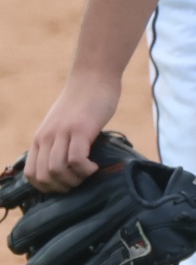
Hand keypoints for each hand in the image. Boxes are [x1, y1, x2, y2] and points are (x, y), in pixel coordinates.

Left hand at [28, 72, 121, 191]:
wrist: (93, 77)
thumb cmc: (84, 102)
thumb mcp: (64, 124)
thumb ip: (60, 142)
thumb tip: (68, 166)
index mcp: (40, 138)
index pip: (32, 174)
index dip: (47, 188)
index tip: (66, 184)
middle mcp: (47, 137)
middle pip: (44, 176)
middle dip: (63, 187)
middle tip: (80, 181)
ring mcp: (62, 133)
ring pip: (57, 171)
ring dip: (75, 180)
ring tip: (89, 173)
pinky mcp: (80, 129)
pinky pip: (76, 160)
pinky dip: (86, 169)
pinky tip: (95, 166)